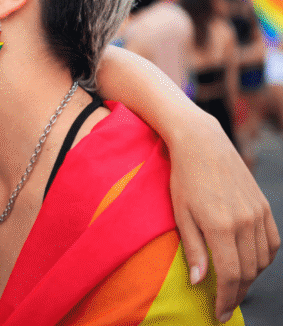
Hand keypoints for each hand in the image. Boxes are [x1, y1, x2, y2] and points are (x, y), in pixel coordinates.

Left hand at [168, 112, 278, 322]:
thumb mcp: (180, 214)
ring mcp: (258, 213)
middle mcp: (244, 221)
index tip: (220, 315)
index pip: (231, 275)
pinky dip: (263, 259)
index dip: (226, 300)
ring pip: (262, 260)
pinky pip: (272, 242)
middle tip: (225, 306)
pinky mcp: (264, 206)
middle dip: (237, 293)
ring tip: (234, 286)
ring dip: (250, 278)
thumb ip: (193, 250)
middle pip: (249, 272)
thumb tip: (201, 283)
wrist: (202, 144)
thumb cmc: (183, 178)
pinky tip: (250, 263)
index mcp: (220, 226)